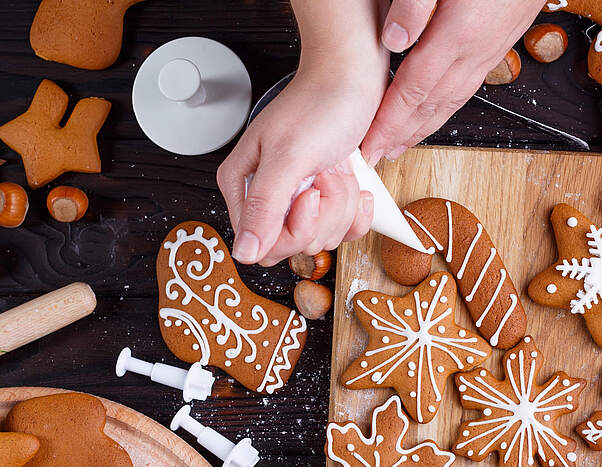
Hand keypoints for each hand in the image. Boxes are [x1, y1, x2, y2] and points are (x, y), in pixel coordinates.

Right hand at [217, 58, 386, 266]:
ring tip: (337, 168)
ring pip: (323, 238)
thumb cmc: (319, 105)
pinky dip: (358, 211)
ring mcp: (299, 201)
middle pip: (294, 245)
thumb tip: (244, 252)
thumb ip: (264, 206)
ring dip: (342, 204)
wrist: (352, 78)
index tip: (309, 195)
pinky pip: (344, 231)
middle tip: (324, 174)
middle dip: (323, 214)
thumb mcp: (288, 156)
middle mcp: (268, 197)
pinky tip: (358, 185)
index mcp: (243, 186)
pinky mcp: (328, 201)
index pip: (262, 246)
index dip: (293, 230)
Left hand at [361, 0, 546, 162]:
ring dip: (425, 127)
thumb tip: (394, 40)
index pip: (412, 90)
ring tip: (402, 143)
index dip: (388, 122)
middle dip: (401, 135)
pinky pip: (468, 87)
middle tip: (378, 156)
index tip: (369, 144)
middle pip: (431, 105)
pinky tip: (437, 110)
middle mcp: (476, 50)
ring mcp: (490, 50)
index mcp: (457, 33)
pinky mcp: (500, 44)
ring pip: (452, 101)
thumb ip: (414, 2)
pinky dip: (447, 107)